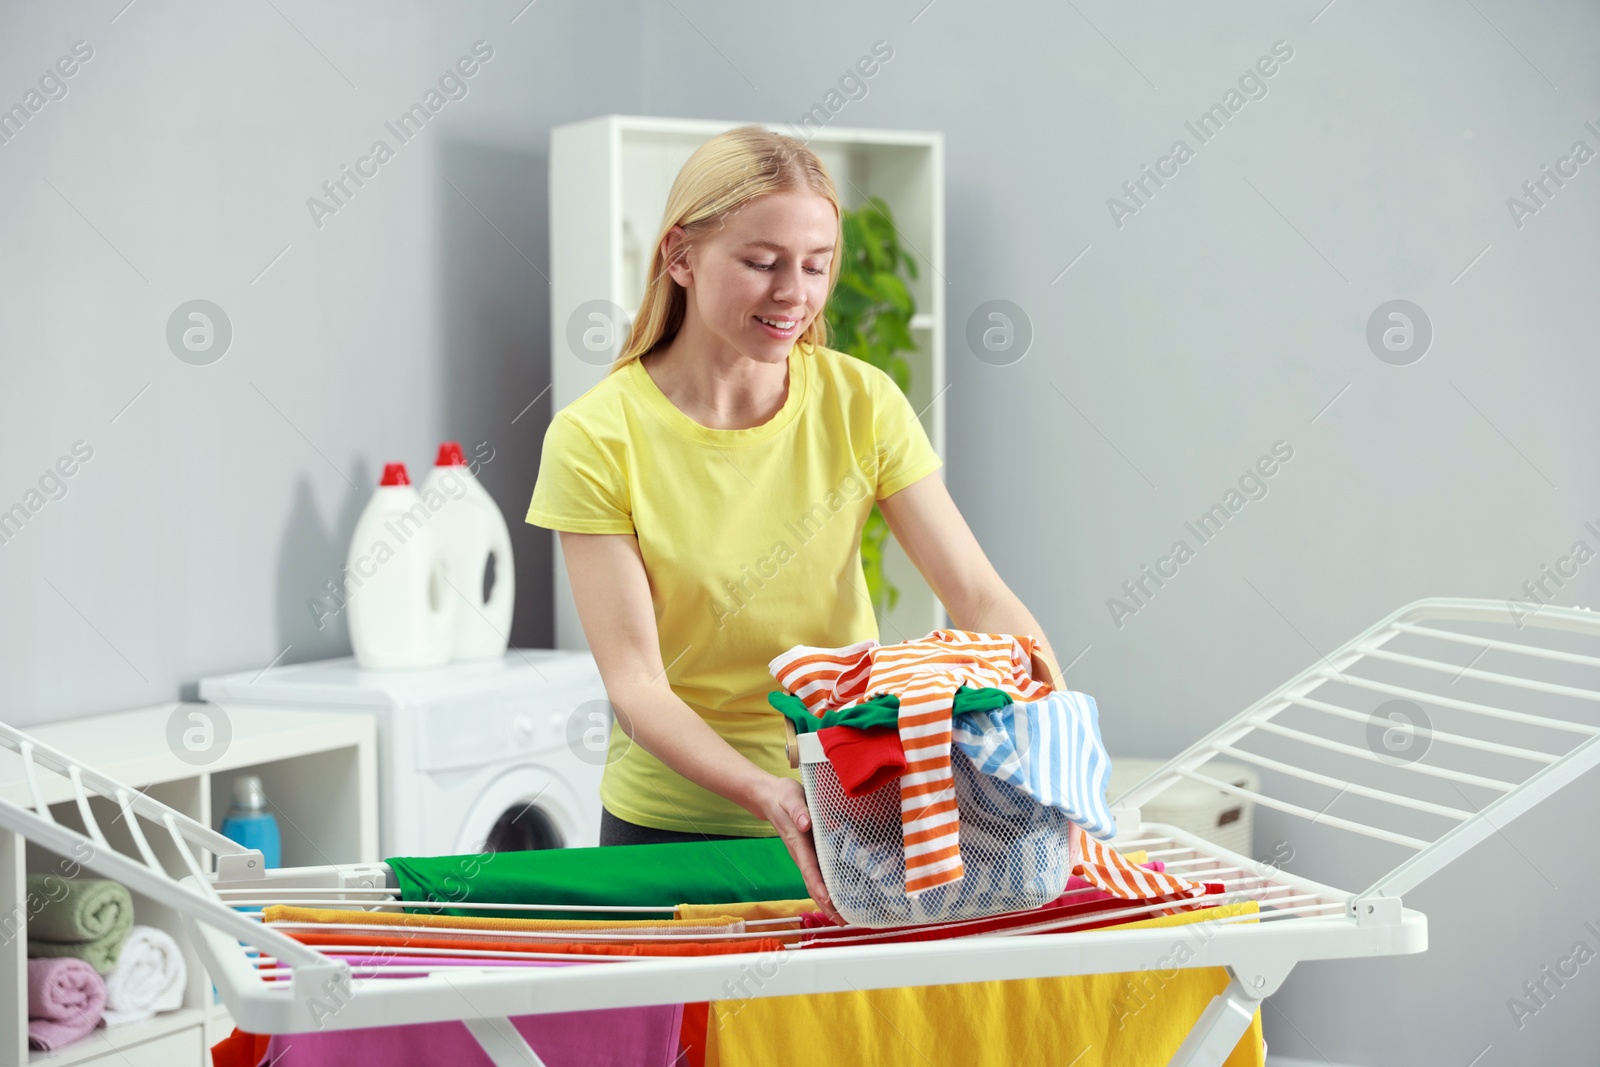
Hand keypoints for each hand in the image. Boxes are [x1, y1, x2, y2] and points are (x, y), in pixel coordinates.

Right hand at [753, 775, 846, 926]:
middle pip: (813, 885)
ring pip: (815, 884)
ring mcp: (804, 856)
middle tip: (843, 921)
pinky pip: (817, 876)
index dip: (820, 888)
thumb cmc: (784, 797)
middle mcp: (800, 855)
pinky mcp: (808, 853)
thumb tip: (805, 824)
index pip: (810, 870)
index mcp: (798, 843)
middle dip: (826, 904)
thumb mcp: (791, 798)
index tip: (830, 903)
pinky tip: (838, 898)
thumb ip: (798, 810)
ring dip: (827, 902)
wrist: (771, 797)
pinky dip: (827, 890)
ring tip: (843, 919)